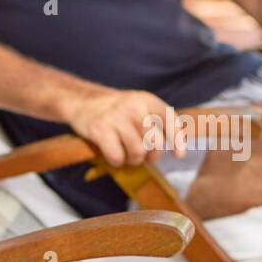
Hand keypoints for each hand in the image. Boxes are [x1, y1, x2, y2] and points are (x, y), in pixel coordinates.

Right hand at [62, 86, 182, 167]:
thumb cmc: (116, 109)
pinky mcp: (100, 129)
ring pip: (137, 153)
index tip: (178, 154)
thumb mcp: (139, 105)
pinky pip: (118, 157)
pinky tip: (112, 153)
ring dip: (132, 159)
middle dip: (151, 155)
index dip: (177, 139)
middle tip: (142, 154)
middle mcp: (134, 107)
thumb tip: (179, 147)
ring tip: (125, 152)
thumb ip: (158, 121)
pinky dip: (116, 161)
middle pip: (155, 143)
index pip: (170, 119)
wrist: (82, 100)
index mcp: (146, 100)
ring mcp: (116, 118)